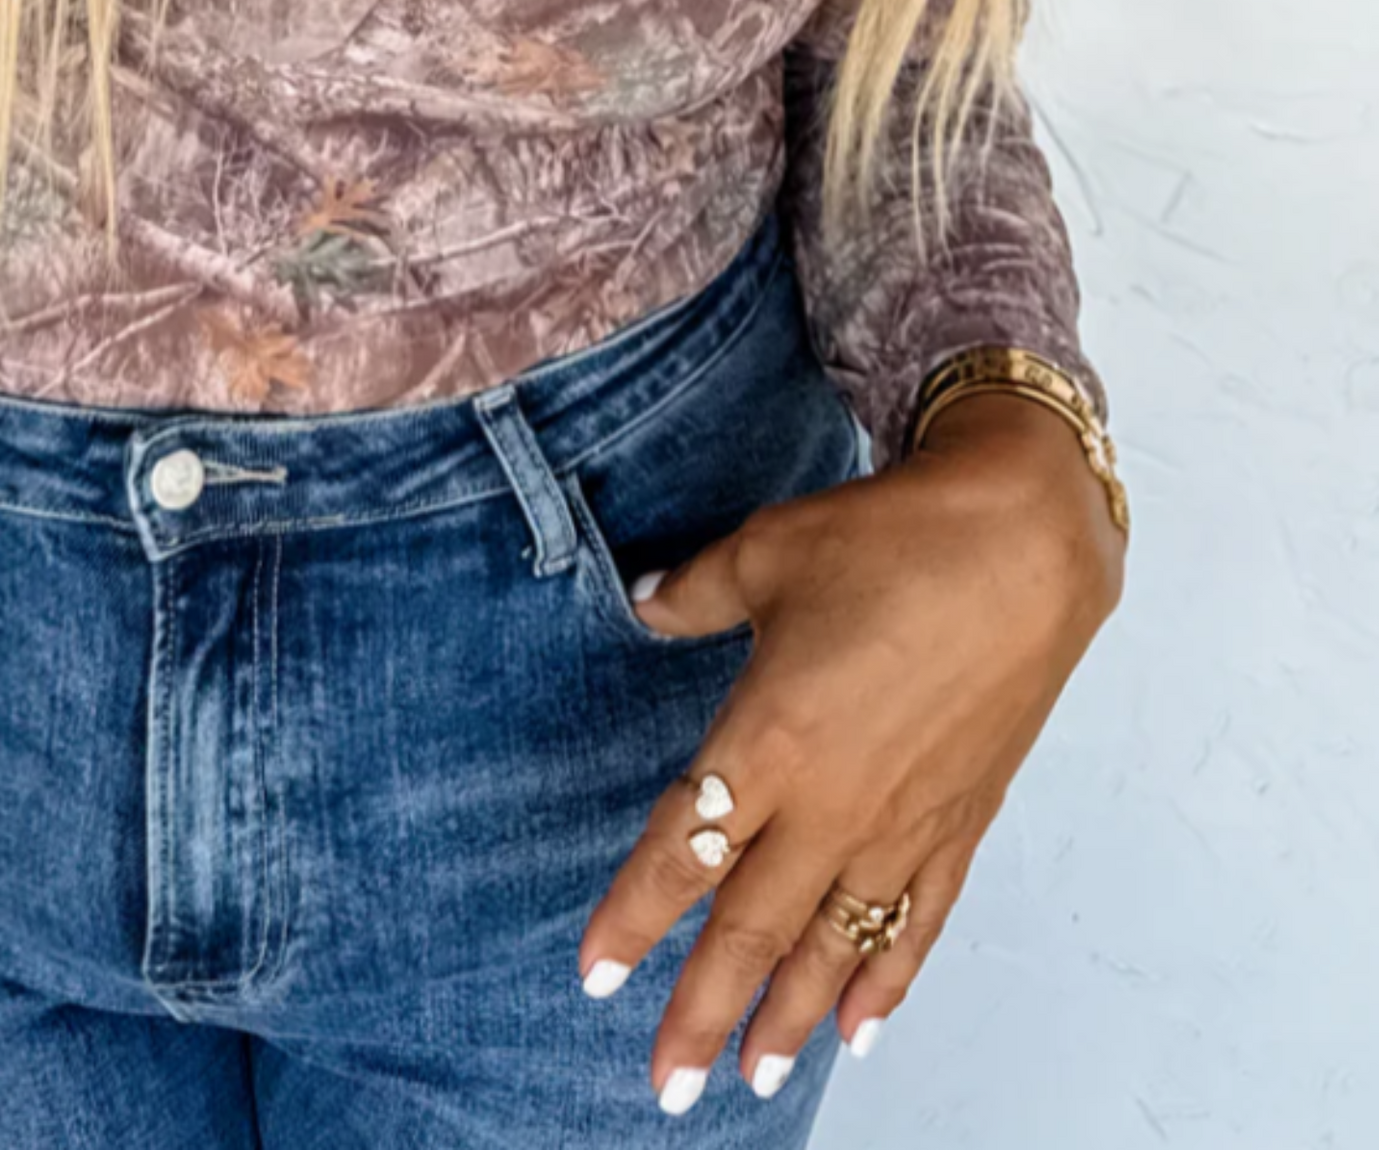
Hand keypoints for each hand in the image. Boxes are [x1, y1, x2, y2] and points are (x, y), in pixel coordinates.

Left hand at [575, 393, 1125, 1111]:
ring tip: (755, 1077)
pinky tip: (860, 1029)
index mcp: (770, 738)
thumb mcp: (766, 551)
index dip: (635, 915)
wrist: (1024, 545)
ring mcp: (901, 821)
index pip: (683, 848)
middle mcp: (832, 801)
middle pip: (751, 925)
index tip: (595, 974)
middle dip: (703, 1008)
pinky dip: (885, 980)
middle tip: (667, 1082)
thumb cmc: (890, 538)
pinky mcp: (960, 822)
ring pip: (832, 944)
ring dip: (789, 1014)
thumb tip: (639, 602)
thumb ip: (691, 593)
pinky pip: (914, 921)